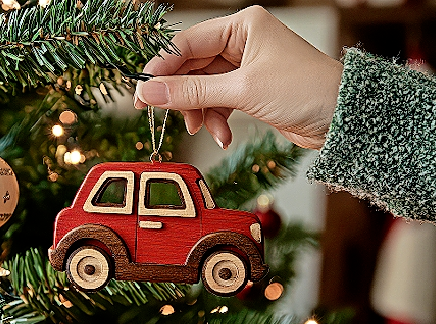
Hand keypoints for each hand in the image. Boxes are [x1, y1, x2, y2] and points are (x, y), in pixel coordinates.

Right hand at [134, 6, 342, 149]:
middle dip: (182, 95)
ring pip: (204, 89)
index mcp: (243, 26)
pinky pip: (220, 103)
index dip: (162, 68)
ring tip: (204, 130)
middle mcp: (242, 43)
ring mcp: (245, 68)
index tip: (142, 91)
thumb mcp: (242, 90)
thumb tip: (150, 92)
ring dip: (200, 112)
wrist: (342, 119)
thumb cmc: (304, 91)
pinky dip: (217, 120)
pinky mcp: (250, 91)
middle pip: (193, 68)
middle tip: (160, 114)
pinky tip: (223, 136)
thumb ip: (192, 92)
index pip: (188, 43)